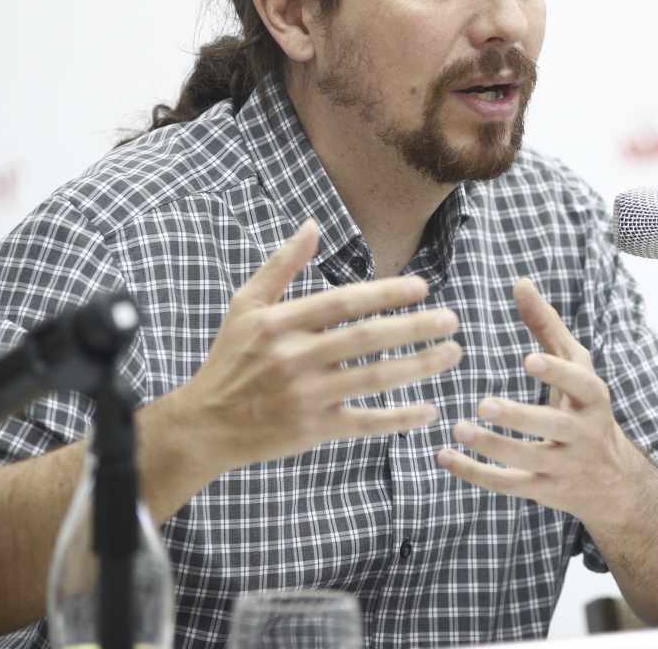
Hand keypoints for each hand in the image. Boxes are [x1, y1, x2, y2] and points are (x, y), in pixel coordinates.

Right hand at [176, 219, 462, 472]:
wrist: (204, 425)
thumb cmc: (230, 359)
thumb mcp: (246, 306)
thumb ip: (281, 266)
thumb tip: (311, 225)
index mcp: (281, 324)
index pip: (342, 303)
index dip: (385, 294)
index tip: (422, 288)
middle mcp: (294, 358)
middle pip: (365, 339)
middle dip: (414, 328)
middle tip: (452, 320)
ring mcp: (305, 397)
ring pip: (372, 380)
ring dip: (418, 366)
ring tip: (452, 353)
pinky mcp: (312, 430)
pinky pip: (364, 423)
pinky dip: (398, 418)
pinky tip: (429, 409)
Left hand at [436, 277, 650, 530]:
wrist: (614, 482)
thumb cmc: (585, 408)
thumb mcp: (577, 368)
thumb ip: (548, 326)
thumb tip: (520, 283)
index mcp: (595, 399)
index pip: (582, 384)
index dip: (557, 373)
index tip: (529, 359)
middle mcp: (585, 434)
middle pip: (555, 426)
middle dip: (520, 417)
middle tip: (484, 404)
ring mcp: (565, 467)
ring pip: (529, 460)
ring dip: (493, 447)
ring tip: (458, 430)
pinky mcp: (545, 491)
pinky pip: (509, 486)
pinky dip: (476, 474)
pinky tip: (444, 457)